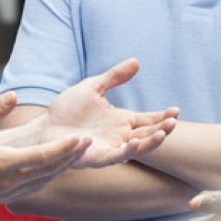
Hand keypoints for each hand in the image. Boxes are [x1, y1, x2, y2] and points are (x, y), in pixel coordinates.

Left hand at [0, 58, 178, 168]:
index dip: (162, 116)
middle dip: (162, 130)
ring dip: (151, 142)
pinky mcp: (98, 158)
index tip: (175, 110)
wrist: (45, 126)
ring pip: (137, 148)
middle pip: (148, 134)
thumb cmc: (67, 109)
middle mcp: (120, 135)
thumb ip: (114, 77)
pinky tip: (134, 141)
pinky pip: (116, 156)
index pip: (148, 119)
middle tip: (173, 122)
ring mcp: (110, 148)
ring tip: (163, 134)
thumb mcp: (93, 87)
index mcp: (121, 120)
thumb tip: (136, 62)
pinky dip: (126, 150)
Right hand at [0, 93, 91, 203]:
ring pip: (45, 180)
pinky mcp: (8, 198)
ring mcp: (9, 193)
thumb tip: (13, 95)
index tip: (80, 137)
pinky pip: (36, 186)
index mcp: (1, 164)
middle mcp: (8, 183)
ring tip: (80, 151)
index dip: (63, 148)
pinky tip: (60, 163)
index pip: (41, 157)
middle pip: (49, 170)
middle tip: (88, 141)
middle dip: (70, 155)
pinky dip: (50, 174)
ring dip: (63, 166)